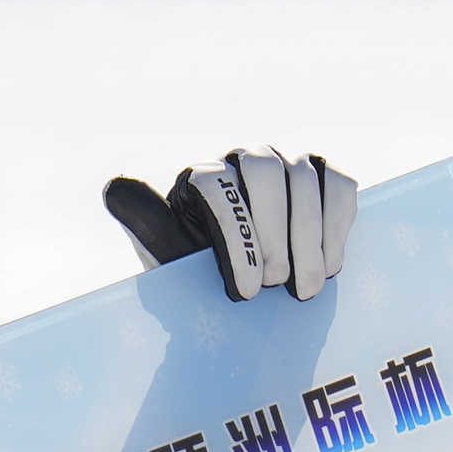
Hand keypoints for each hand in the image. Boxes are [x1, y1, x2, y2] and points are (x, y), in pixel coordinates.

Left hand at [102, 152, 354, 302]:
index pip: (217, 185)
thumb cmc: (197, 274)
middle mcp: (242, 159)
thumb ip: (145, 222)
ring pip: (305, 177)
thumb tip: (113, 186)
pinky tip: (332, 264)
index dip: (236, 239)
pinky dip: (339, 223)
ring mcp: (285, 163)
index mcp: (201, 176)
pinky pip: (339, 185)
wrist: (241, 291)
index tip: (245, 292)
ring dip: (310, 236)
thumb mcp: (165, 255)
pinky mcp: (321, 177)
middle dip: (275, 233)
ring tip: (306, 288)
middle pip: (265, 170)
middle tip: (277, 286)